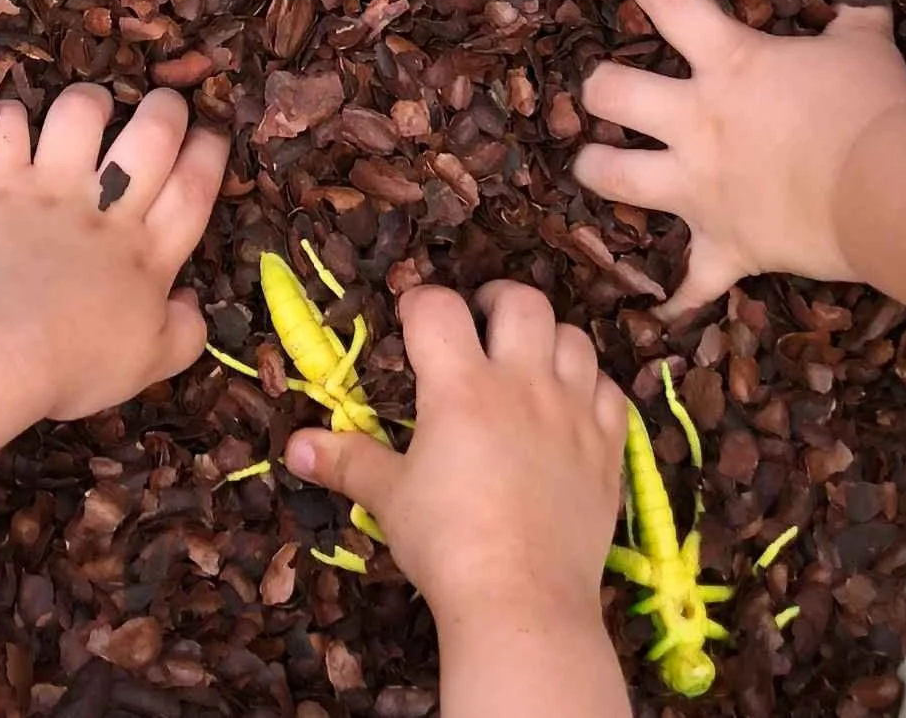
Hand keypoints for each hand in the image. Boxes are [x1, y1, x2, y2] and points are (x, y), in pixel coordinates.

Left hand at [0, 84, 228, 422]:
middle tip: (168, 101)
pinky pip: (6, 133)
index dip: (208, 156)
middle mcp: (106, 210)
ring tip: (94, 105)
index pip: (193, 191)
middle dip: (167, 110)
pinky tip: (14, 117)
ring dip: (90, 102)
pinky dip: (10, 118)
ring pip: (79, 118)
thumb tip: (193, 302)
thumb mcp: (147, 366)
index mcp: (147, 255)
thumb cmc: (73, 364)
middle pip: (151, 138)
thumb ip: (183, 335)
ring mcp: (51, 190)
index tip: (213, 131)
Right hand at [285, 283, 626, 628]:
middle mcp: (522, 384)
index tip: (412, 321)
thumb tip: (294, 445)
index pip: (438, 307)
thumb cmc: (447, 544)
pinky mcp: (607, 450)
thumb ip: (346, 460)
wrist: (523, 603)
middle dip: (495, 301)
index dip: (420, 304)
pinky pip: (612, 393)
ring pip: (574, 339)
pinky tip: (573, 408)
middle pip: (521, 302)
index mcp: (461, 386)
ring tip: (528, 361)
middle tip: (480, 323)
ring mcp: (572, 414)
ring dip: (549, 340)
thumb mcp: (389, 499)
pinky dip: (592, 389)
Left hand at [574, 0, 905, 314]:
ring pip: (616, 178)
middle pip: (611, 93)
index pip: (670, 6)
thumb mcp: (865, 48)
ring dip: (599, 171)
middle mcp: (697, 122)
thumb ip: (852, 23)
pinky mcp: (725, 246)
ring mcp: (701, 188)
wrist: (893, 188)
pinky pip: (691, 284)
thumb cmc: (874, 107)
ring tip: (592, 166)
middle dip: (599, 90)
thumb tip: (861, 1)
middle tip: (604, 90)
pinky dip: (677, 300)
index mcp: (729, 64)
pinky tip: (659, 312)